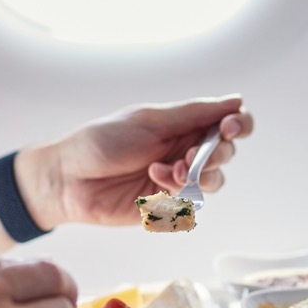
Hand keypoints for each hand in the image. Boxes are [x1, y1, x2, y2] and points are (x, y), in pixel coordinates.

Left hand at [17, 95, 252, 229]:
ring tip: (169, 171)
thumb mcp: (149, 120)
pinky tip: (153, 182)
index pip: (228, 123)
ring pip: (214, 182)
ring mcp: (176, 180)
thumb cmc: (101, 142)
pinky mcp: (165, 206)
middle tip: (190, 154)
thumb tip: (236, 100)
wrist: (68, 179)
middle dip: (216, 154)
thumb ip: (193, 114)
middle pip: (226, 154)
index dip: (239, 125)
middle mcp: (184, 151)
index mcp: (182, 125)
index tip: (230, 127)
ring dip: (198, 175)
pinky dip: (177, 193)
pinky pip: (190, 204)